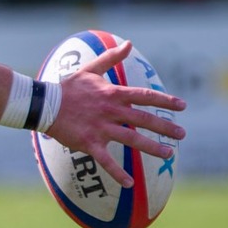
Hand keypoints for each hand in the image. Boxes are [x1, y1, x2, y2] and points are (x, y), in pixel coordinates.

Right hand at [43, 40, 186, 188]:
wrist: (44, 104)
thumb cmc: (68, 87)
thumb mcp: (90, 69)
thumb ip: (111, 58)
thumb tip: (129, 43)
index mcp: (113, 93)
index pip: (145, 97)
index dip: (165, 101)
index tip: (183, 106)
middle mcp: (110, 111)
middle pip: (144, 119)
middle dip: (165, 127)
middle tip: (182, 134)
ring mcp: (100, 128)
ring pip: (131, 139)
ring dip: (152, 148)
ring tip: (169, 154)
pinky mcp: (89, 143)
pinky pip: (106, 161)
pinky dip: (118, 173)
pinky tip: (130, 184)